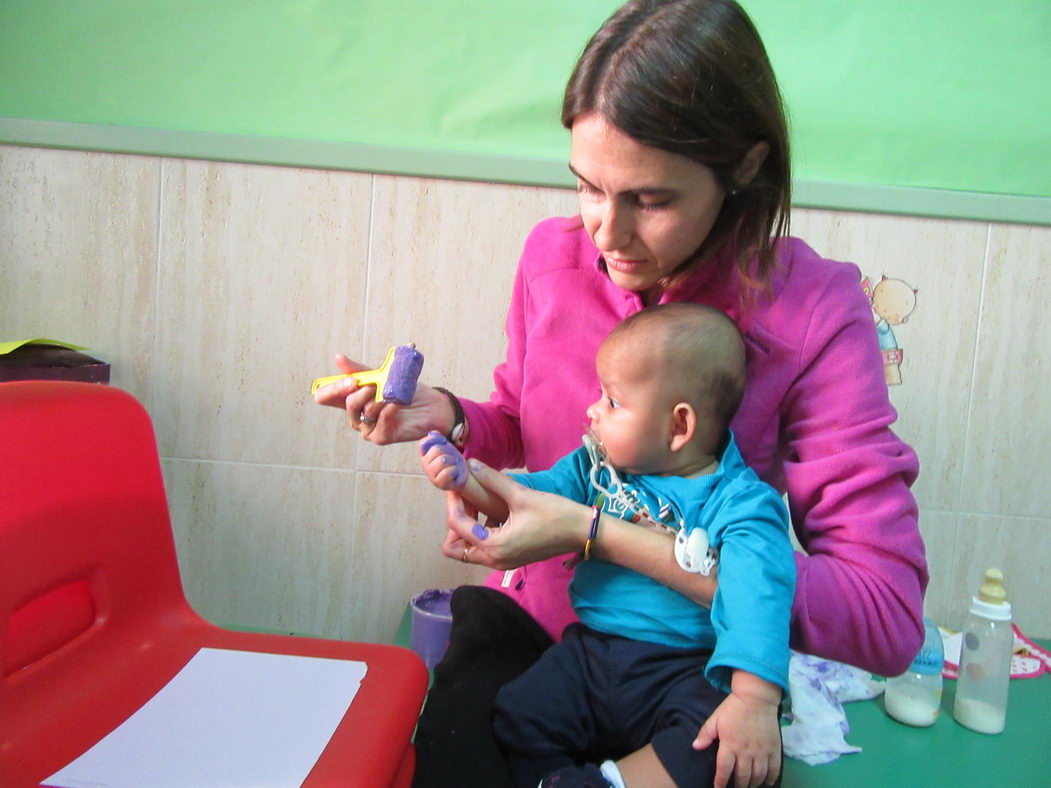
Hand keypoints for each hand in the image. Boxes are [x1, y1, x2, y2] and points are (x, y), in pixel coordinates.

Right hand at [312, 354, 452, 444]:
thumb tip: (338, 358)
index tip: (351, 380)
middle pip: (346, 403)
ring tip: (391, 391)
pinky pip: (379, 421)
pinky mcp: (381, 437)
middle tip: (377, 382)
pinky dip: (388, 408)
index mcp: (352, 400)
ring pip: (363, 411)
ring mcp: (368, 428)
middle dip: (361, 389)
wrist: (434, 406)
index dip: (333, 388)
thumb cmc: (408, 393)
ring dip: (378, 397)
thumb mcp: (383, 377)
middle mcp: (357, 416)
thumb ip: (360, 371)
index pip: (326, 396)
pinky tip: (396, 403)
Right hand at [419, 431, 467, 489]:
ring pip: (443, 460)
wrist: (460, 475)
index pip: (424, 442)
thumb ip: (438, 439)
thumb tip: (433, 433)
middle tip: (451, 457)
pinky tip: (454, 473)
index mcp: (424, 454)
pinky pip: (448, 472)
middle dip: (448, 451)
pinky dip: (454, 470)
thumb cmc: (451, 459)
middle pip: (436, 449)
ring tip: (453, 465)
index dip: (436, 440)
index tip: (444, 443)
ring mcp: (431, 475)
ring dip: (453, 461)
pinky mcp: (439, 483)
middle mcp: (425, 464)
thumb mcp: (446, 446)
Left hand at [440, 460, 588, 568]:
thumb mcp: (522, 495)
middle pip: (455, 547)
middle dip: (456, 522)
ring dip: (468, 526)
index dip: (454, 501)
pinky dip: (481, 531)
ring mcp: (502, 561)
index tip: (456, 484)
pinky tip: (493, 510)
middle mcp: (494, 559)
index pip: (457, 525)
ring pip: (468, 549)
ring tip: (478, 501)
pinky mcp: (510, 557)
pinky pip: (484, 547)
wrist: (582, 532)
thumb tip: (470, 464)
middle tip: (466, 499)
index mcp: (494, 546)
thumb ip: (493, 480)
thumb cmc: (555, 515)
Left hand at [693, 681, 781, 787]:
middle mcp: (746, 751)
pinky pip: (774, 769)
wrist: (756, 698)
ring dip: (753, 784)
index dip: (720, 782)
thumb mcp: (716, 718)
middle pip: (742, 777)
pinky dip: (770, 778)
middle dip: (738, 786)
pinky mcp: (774, 748)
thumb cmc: (734, 708)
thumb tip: (695, 747)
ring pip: (758, 776)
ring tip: (748, 785)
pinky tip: (766, 782)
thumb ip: (706, 733)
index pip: (724, 770)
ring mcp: (762, 751)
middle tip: (734, 787)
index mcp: (730, 744)